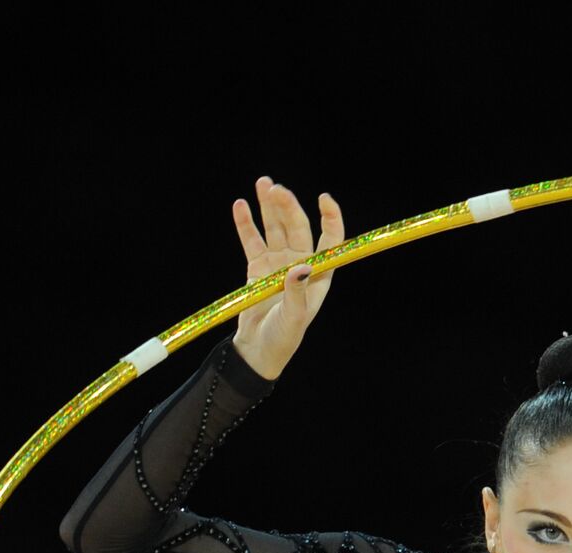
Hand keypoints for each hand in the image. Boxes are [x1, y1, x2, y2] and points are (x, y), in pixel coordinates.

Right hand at [231, 176, 344, 378]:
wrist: (257, 350)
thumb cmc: (283, 338)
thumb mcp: (294, 318)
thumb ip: (298, 293)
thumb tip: (302, 268)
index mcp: (318, 274)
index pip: (330, 240)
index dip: (330, 218)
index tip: (324, 198)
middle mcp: (300, 264)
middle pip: (296, 227)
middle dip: (287, 206)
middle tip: (275, 188)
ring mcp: (277, 263)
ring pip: (274, 228)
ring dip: (269, 206)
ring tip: (262, 184)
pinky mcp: (256, 266)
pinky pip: (252, 240)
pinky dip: (246, 223)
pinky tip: (241, 204)